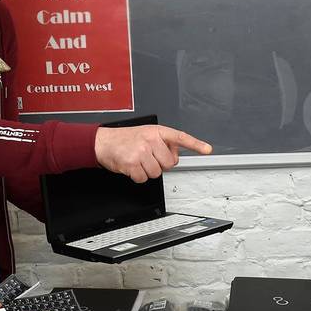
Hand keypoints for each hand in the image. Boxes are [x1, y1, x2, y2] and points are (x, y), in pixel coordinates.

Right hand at [94, 125, 211, 182]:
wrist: (103, 142)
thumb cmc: (125, 139)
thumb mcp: (146, 134)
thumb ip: (162, 142)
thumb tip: (174, 154)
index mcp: (157, 132)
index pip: (180, 137)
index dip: (195, 144)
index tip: (207, 149)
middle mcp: (150, 140)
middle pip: (170, 163)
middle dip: (160, 164)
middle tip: (149, 158)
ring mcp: (141, 151)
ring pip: (157, 173)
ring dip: (148, 171)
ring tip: (139, 161)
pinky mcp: (132, 163)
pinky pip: (144, 178)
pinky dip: (138, 176)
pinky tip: (132, 167)